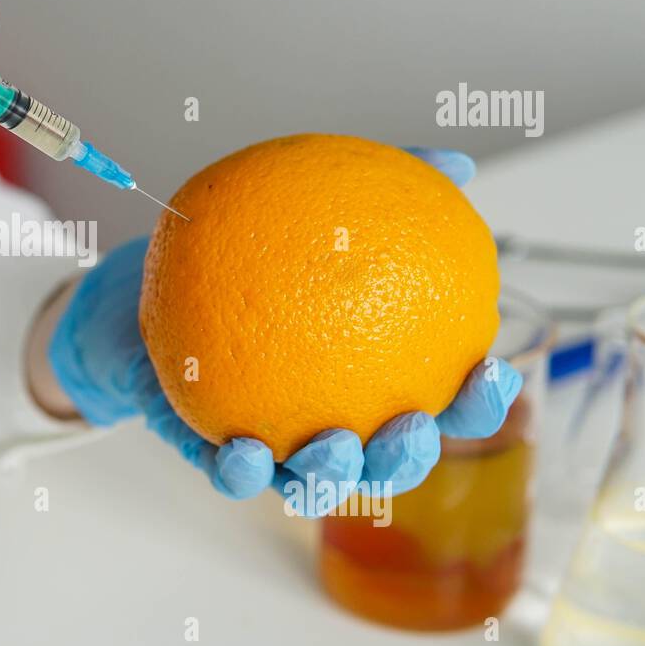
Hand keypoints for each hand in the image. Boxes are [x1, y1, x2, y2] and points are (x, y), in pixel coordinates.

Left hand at [47, 147, 521, 509]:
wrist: (156, 286)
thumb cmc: (253, 258)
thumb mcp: (314, 215)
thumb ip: (385, 194)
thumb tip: (455, 163)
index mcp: (371, 378)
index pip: (441, 400)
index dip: (477, 400)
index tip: (488, 370)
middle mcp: (332, 421)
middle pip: (386, 460)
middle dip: (407, 456)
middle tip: (410, 428)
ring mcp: (276, 444)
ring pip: (314, 482)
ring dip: (330, 477)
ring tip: (333, 447)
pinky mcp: (214, 452)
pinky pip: (231, 473)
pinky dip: (242, 471)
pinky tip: (244, 450)